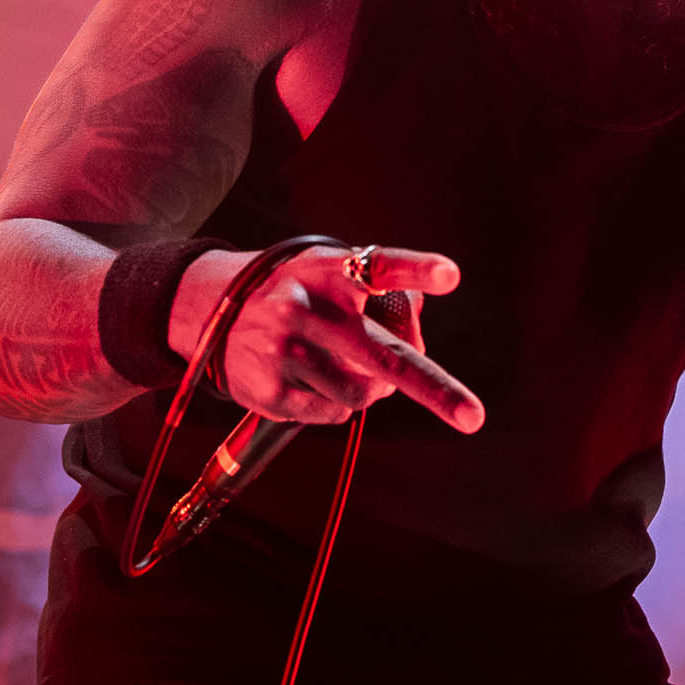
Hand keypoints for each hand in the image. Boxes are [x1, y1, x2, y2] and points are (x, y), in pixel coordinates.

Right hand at [170, 244, 484, 430]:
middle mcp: (307, 310)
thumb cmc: (299, 290)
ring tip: (347, 366)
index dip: (417, 270)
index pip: (380, 267)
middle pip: (382, 355)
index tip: (451, 275)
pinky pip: (334, 414)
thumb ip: (381, 292)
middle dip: (434, 389)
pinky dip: (338, 404)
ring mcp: (286, 352)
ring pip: (364, 394)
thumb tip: (418, 330)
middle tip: (473, 418)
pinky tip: (315, 379)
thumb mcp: (332, 272)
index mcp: (330, 272)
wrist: (212, 309)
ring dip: (373, 389)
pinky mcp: (270, 390)